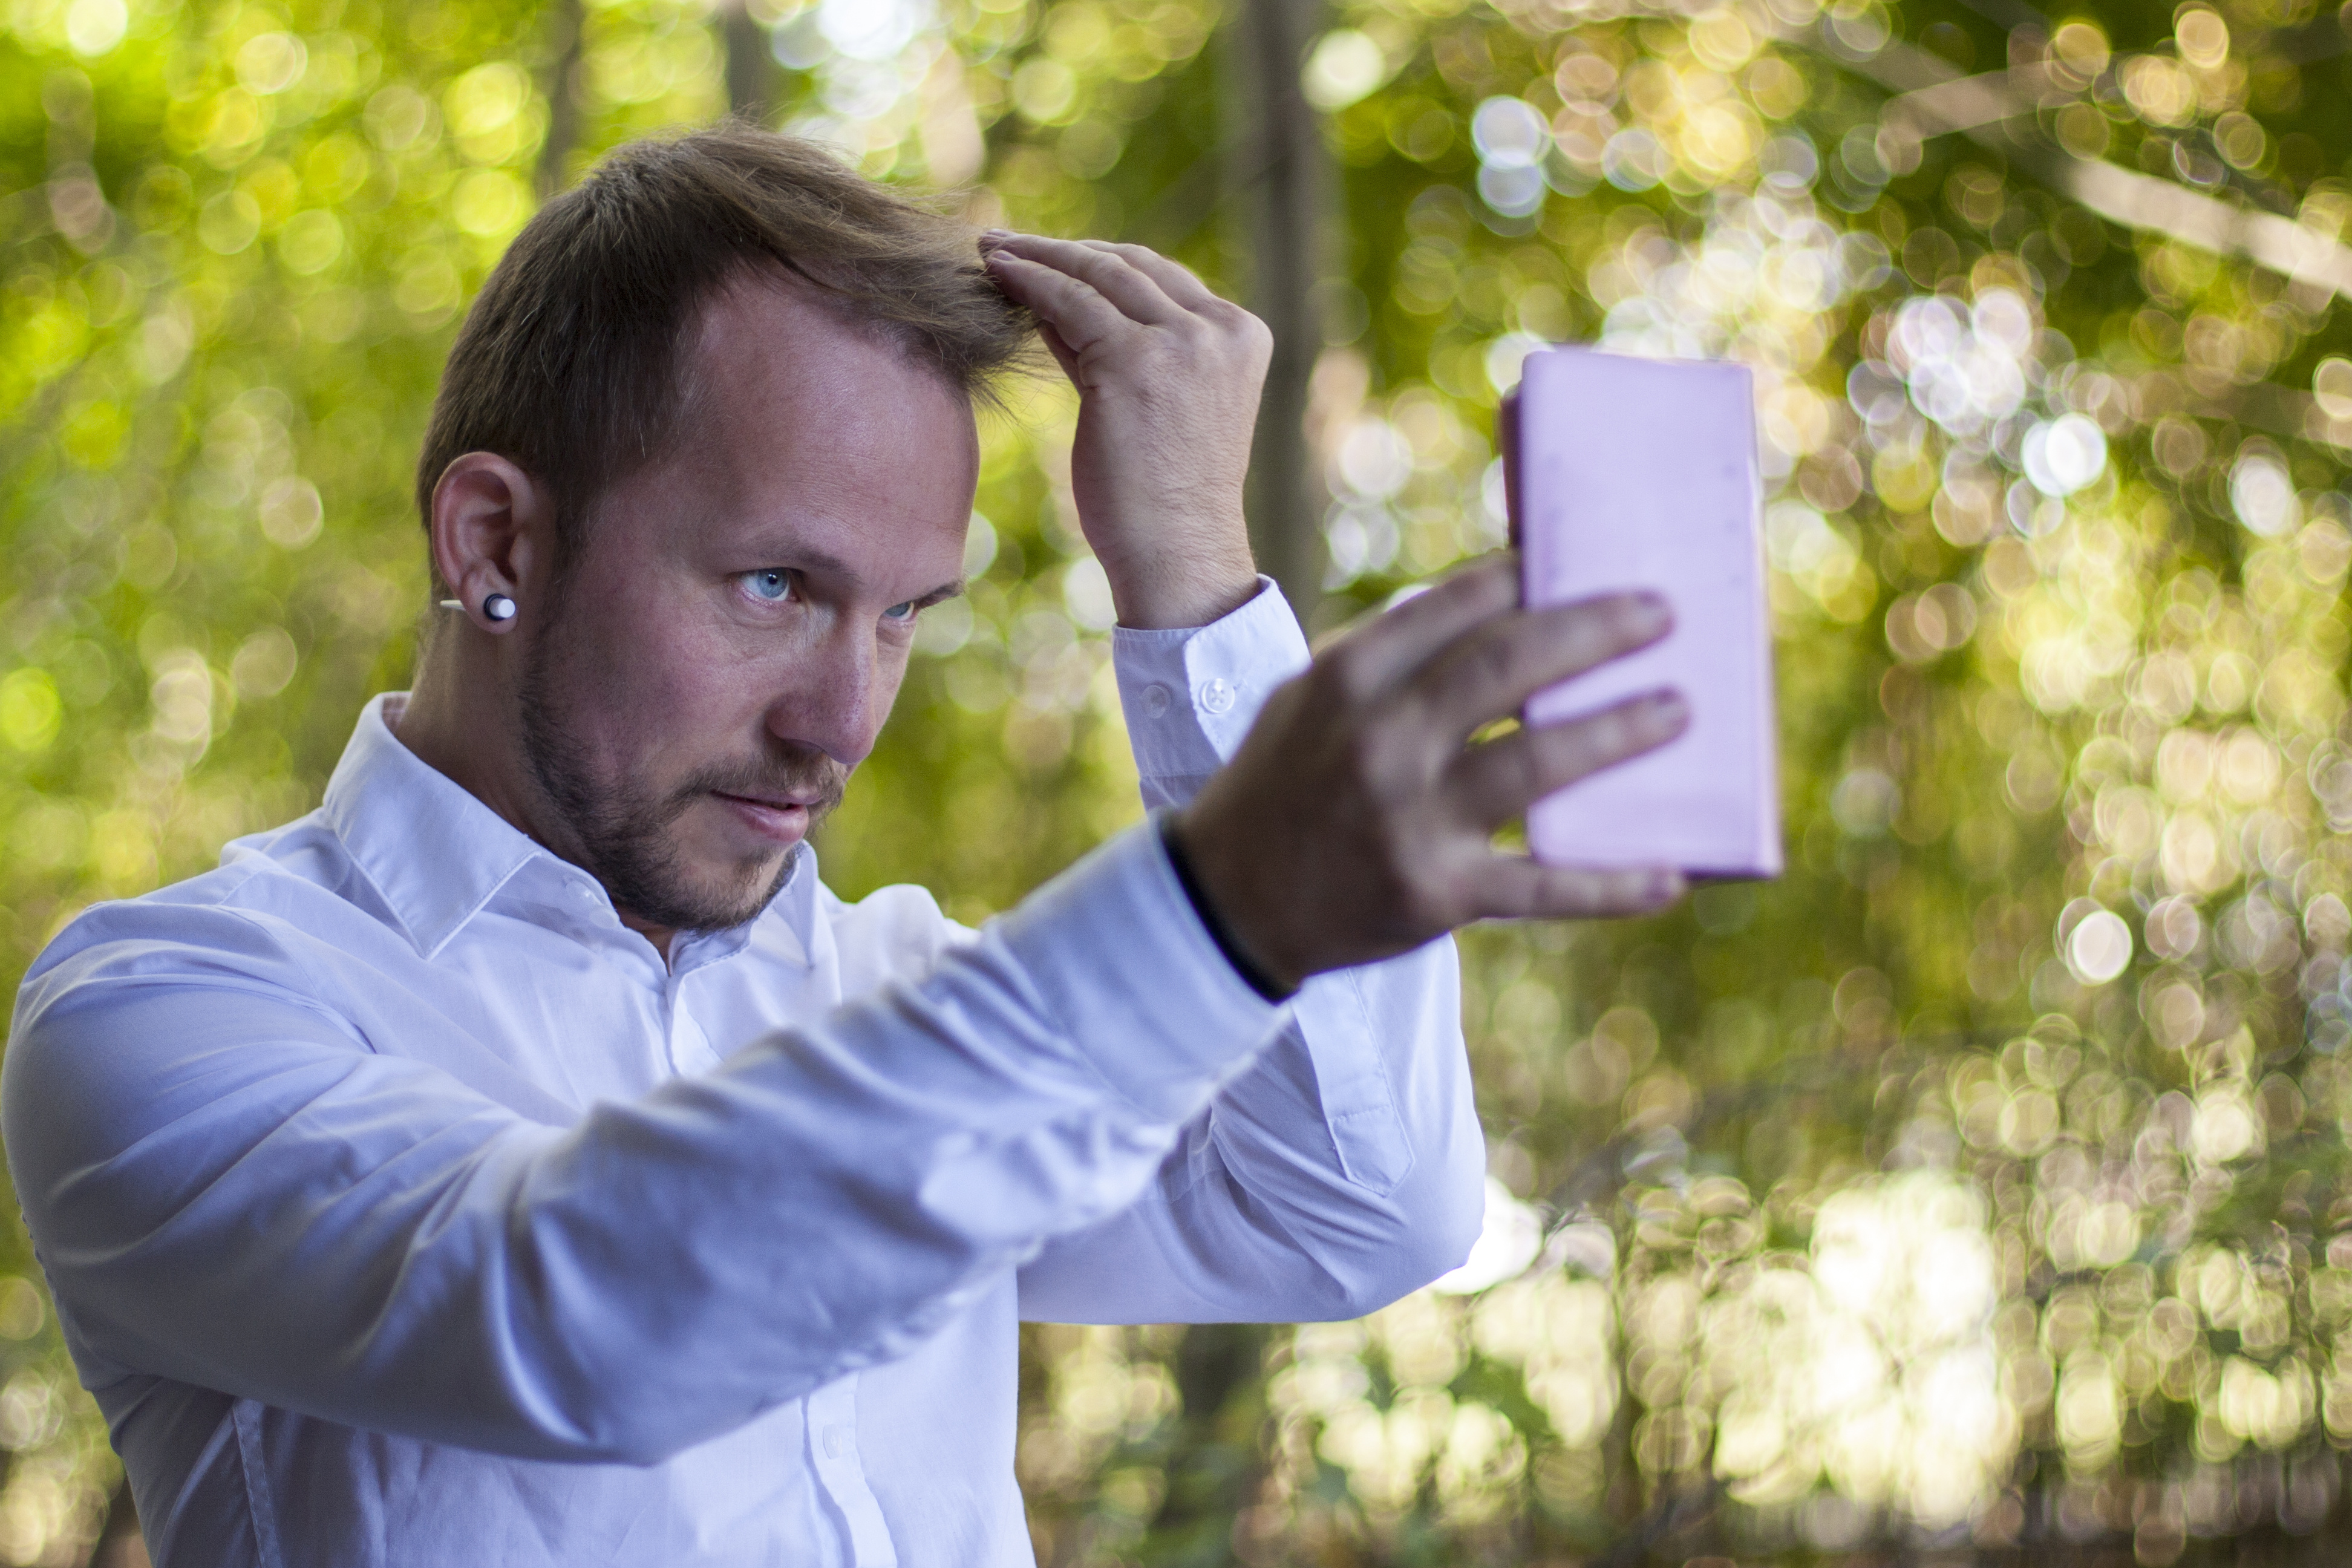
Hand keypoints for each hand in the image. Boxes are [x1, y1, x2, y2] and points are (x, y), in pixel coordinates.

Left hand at [980, 232, 1264, 629]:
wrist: (1177, 555)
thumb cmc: (1162, 499)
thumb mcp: (1157, 405)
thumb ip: (1120, 350)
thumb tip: (1055, 301)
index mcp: (1241, 335)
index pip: (1161, 277)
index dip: (1101, 259)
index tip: (1053, 254)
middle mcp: (1219, 329)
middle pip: (1130, 265)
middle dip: (1063, 249)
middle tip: (1008, 241)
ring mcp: (1182, 341)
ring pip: (1097, 273)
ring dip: (1037, 255)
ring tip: (992, 248)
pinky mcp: (1134, 360)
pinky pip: (1068, 300)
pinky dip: (1027, 279)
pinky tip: (994, 271)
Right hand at [1173, 556, 1689, 989]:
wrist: (1228, 901)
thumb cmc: (1287, 783)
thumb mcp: (1312, 699)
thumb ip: (1394, 657)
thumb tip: (1504, 604)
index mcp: (1348, 679)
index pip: (1456, 607)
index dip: (1530, 579)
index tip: (1588, 561)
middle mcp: (1379, 741)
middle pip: (1508, 667)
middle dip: (1596, 634)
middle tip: (1661, 614)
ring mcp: (1410, 819)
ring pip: (1537, 763)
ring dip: (1620, 733)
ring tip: (1677, 711)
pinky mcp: (1436, 893)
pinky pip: (1540, 884)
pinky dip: (1610, 884)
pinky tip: (1670, 877)